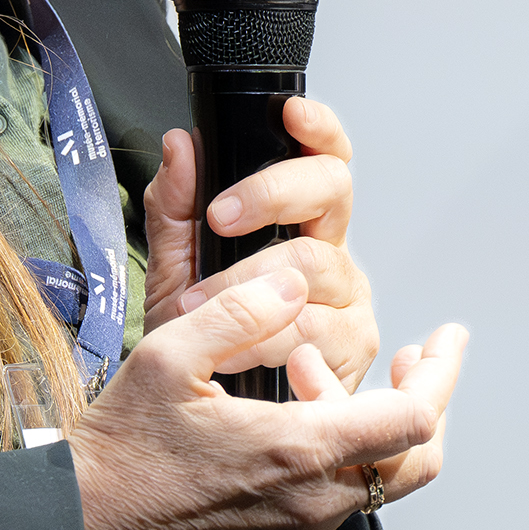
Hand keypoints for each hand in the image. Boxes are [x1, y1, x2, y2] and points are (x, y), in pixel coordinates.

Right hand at [69, 270, 469, 529]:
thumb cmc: (117, 447)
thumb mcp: (170, 355)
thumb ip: (242, 313)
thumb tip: (296, 286)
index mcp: (298, 453)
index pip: (415, 420)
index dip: (444, 374)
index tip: (446, 337)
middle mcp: (311, 507)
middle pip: (414, 462)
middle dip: (421, 403)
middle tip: (407, 359)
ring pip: (367, 483)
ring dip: (355, 425)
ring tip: (302, 375)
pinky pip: (326, 509)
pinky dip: (325, 461)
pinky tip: (279, 428)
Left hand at [143, 98, 376, 392]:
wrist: (199, 415)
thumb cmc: (199, 339)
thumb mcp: (174, 269)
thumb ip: (174, 208)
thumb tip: (179, 145)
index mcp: (300, 223)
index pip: (324, 158)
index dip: (317, 129)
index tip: (291, 114)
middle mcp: (332, 253)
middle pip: (331, 191)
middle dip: (271, 194)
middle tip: (219, 218)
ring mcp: (349, 298)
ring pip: (315, 264)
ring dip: (247, 284)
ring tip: (198, 307)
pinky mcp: (354, 347)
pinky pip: (315, 329)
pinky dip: (265, 339)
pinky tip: (233, 350)